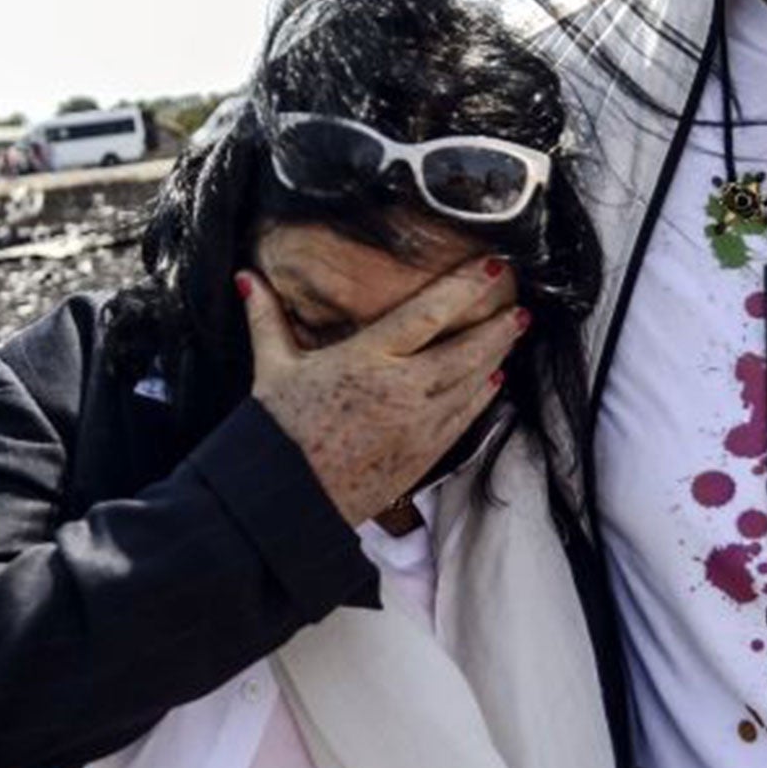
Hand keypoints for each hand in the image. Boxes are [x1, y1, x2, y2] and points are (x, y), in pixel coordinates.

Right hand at [239, 258, 523, 527]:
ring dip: (497, 357)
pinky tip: (494, 381)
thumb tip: (246, 277)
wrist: (287, 499)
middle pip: (466, 350)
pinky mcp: (424, 453)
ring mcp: (419, 423)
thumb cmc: (278, 431)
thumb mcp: (272, 368)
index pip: (429, 314)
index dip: (465, 288)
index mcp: (367, 358)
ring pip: (472, 383)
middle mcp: (402, 388)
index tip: (493, 268)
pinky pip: (464, 418)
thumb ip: (267, 319)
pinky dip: (483, 397)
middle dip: (497, 327)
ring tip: (513, 335)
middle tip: (519, 308)